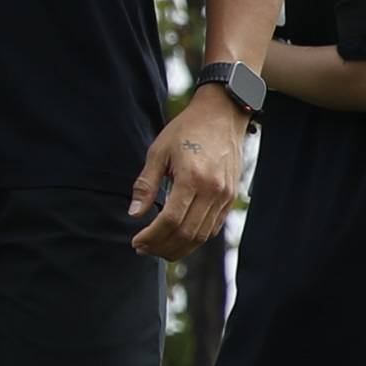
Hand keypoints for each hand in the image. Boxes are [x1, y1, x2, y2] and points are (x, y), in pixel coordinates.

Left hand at [128, 87, 250, 257]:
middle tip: (142, 249)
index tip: (136, 241)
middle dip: (162, 246)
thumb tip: (134, 213)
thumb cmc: (186, 130)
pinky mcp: (231, 198)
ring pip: (202, 236)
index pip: (171, 220)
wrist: (222, 116)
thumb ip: (146, 184)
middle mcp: (213, 191)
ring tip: (157, 248)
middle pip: (188, 233)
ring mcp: (225, 196)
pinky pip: (213, 228)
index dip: (152, 236)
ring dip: (178, 248)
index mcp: (193, 178)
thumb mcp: (158, 152)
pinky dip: (195, 238)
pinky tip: (177, 238)